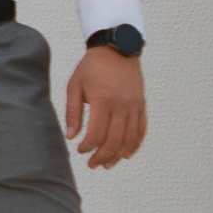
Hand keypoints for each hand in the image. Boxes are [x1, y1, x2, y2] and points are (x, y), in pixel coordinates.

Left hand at [64, 43, 146, 170]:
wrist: (117, 48)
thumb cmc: (93, 66)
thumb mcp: (75, 85)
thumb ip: (72, 112)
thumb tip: (71, 136)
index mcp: (102, 99)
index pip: (97, 133)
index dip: (88, 147)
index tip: (81, 150)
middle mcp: (121, 105)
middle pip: (114, 141)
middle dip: (102, 157)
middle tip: (92, 164)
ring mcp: (134, 105)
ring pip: (129, 139)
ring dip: (118, 155)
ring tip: (107, 164)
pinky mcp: (141, 105)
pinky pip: (141, 129)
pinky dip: (135, 144)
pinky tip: (126, 154)